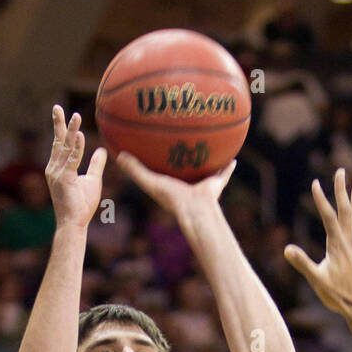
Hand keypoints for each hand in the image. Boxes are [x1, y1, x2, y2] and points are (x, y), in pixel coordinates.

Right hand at [45, 106, 106, 228]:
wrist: (74, 224)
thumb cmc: (82, 206)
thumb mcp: (92, 181)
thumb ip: (96, 165)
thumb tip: (102, 150)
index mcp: (58, 168)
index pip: (60, 144)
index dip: (62, 129)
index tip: (61, 114)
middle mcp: (54, 168)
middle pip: (57, 142)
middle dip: (58, 124)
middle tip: (56, 107)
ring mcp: (57, 174)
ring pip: (64, 148)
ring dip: (71, 132)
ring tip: (76, 116)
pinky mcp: (63, 180)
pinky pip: (71, 160)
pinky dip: (76, 148)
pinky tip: (81, 136)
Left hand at [115, 152, 236, 219]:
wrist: (195, 210)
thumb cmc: (172, 199)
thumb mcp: (151, 182)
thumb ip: (135, 170)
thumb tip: (119, 155)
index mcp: (172, 183)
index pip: (165, 168)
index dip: (161, 158)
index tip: (158, 144)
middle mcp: (188, 184)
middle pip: (186, 166)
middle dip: (186, 155)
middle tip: (185, 141)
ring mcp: (203, 184)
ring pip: (206, 168)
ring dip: (208, 158)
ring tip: (210, 143)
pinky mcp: (216, 184)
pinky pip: (223, 172)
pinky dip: (228, 166)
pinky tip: (232, 155)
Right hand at [284, 169, 351, 315]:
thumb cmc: (338, 296)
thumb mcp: (317, 281)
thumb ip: (303, 263)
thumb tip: (287, 249)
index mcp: (338, 246)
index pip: (329, 217)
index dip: (322, 200)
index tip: (315, 183)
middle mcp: (349, 242)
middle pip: (346, 210)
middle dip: (342, 190)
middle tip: (341, 171)